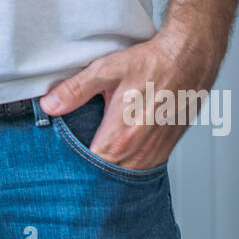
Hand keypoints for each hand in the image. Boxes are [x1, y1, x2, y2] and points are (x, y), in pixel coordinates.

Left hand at [39, 30, 218, 169]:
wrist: (189, 61)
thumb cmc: (150, 64)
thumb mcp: (106, 70)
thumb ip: (75, 90)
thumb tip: (49, 105)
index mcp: (120, 137)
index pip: (88, 168)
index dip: (72, 166)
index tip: (60, 159)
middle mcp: (139, 152)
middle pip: (104, 176)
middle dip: (88, 169)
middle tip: (73, 158)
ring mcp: (154, 155)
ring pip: (123, 177)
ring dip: (108, 170)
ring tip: (93, 154)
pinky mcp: (164, 152)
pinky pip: (140, 170)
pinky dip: (126, 165)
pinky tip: (117, 152)